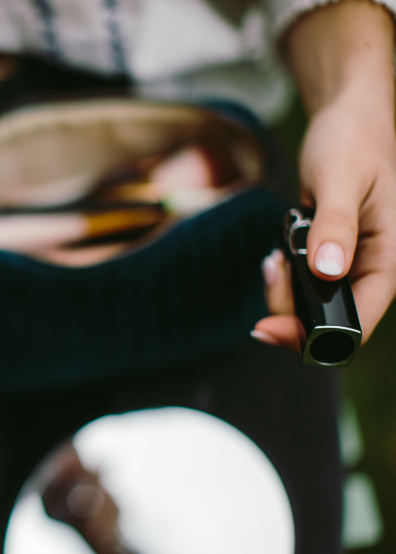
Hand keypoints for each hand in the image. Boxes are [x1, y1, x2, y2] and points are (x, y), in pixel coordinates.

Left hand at [253, 0, 395, 347]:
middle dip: (290, 311)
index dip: (314, 336)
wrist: (346, 118)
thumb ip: (334, 226)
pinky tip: (276, 255)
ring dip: (283, 292)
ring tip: (273, 259)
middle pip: (327, 320)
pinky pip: (302, 283)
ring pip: (311, 305)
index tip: (269, 328)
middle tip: (270, 273)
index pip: (357, 321)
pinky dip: (283, 276)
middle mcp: (371, 268)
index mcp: (389, 258)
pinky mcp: (329, 257)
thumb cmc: (352, 142)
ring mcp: (349, 264)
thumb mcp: (341, 180)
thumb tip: (327, 270)